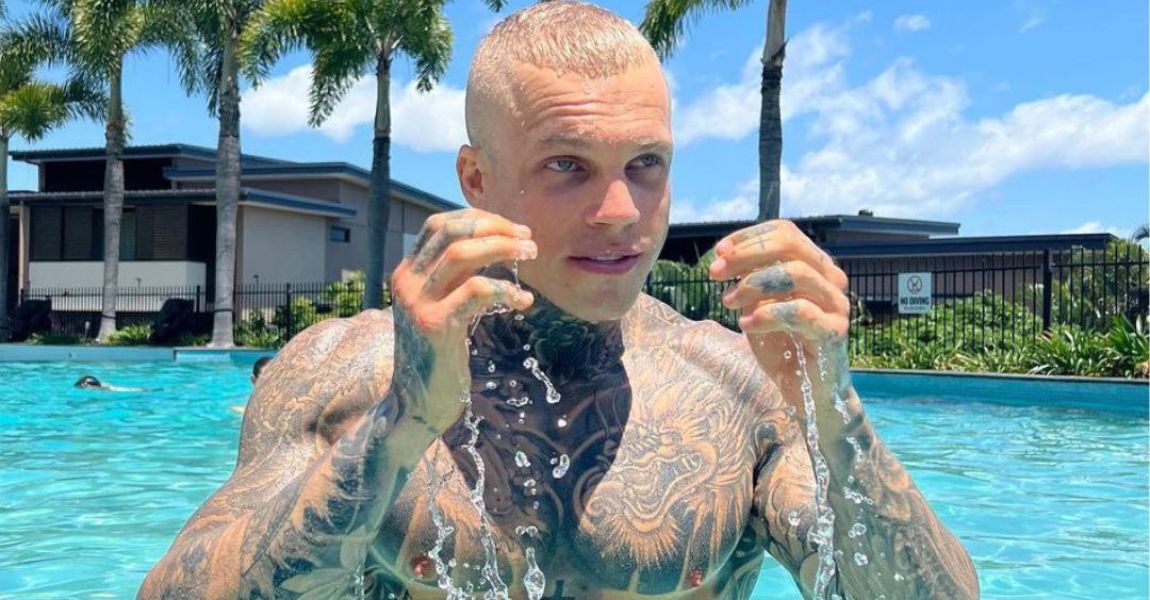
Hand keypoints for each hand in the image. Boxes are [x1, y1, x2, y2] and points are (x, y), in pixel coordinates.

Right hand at [389, 208, 537, 431]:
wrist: (415, 402)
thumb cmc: (436, 355)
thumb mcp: (439, 307)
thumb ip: (454, 279)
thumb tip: (494, 247)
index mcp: (407, 272)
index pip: (439, 225)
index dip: (478, 219)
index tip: (511, 228)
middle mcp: (408, 282)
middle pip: (452, 232)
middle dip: (496, 228)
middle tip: (528, 239)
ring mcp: (418, 302)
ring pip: (463, 254)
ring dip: (504, 248)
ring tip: (530, 255)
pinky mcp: (435, 325)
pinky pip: (476, 291)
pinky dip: (506, 289)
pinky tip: (523, 301)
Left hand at [709, 220, 850, 402]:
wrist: (805, 391)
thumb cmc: (782, 345)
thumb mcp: (758, 305)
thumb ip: (751, 279)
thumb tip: (726, 256)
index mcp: (815, 266)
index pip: (786, 233)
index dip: (749, 238)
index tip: (719, 252)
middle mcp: (830, 280)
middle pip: (790, 247)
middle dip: (746, 255)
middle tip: (715, 273)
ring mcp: (836, 305)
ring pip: (795, 274)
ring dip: (753, 284)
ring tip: (728, 301)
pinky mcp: (834, 332)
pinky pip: (800, 312)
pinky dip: (767, 314)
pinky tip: (745, 324)